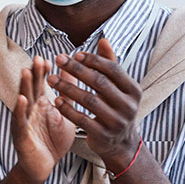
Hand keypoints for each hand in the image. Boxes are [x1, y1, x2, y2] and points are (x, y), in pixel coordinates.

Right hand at [11, 56, 76, 183]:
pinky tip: (22, 99)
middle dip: (34, 73)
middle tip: (38, 58)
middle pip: (31, 88)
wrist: (44, 167)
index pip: (41, 84)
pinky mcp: (21, 135)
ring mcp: (24, 121)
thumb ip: (68, 96)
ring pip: (23, 101)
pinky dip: (20, 109)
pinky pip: (20, 121)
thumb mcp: (65, 115)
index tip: (49, 58)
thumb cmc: (53, 141)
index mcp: (41, 105)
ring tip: (26, 72)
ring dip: (24, 86)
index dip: (44, 71)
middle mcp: (30, 110)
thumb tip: (75, 77)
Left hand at [47, 38, 142, 172]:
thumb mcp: (118, 88)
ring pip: (89, 100)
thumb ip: (110, 64)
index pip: (113, 69)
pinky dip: (68, 109)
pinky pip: (82, 120)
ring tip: (51, 79)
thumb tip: (103, 40)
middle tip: (58, 60)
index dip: (93, 60)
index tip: (74, 54)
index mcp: (133, 90)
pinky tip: (55, 100)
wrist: (121, 144)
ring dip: (67, 88)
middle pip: (99, 83)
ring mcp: (116, 122)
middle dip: (76, 70)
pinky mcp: (103, 135)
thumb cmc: (115, 108)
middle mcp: (128, 106)